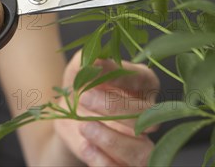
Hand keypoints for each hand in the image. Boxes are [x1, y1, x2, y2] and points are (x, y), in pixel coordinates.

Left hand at [55, 50, 158, 165]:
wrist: (66, 115)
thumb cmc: (81, 84)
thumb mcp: (80, 67)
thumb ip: (89, 60)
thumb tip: (98, 59)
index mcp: (144, 85)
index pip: (144, 80)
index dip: (122, 76)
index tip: (97, 69)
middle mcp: (149, 116)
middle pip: (147, 117)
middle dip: (115, 107)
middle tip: (85, 96)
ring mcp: (139, 143)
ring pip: (143, 152)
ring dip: (114, 141)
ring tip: (85, 126)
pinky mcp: (124, 163)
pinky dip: (103, 161)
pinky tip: (86, 146)